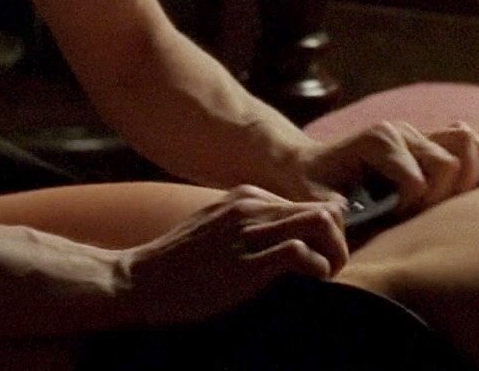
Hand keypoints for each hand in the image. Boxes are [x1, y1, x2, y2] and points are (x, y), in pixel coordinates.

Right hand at [114, 185, 348, 324]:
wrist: (139, 280)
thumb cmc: (177, 265)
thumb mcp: (215, 229)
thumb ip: (247, 226)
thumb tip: (284, 241)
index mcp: (245, 196)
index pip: (309, 203)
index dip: (327, 230)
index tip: (324, 255)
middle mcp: (250, 206)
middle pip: (324, 210)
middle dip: (338, 240)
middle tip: (333, 268)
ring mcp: (248, 232)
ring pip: (320, 223)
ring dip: (335, 252)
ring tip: (326, 275)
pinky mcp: (246, 263)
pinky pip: (301, 254)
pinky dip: (317, 268)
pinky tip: (310, 282)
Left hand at [299, 120, 478, 211]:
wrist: (312, 164)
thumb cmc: (313, 184)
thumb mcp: (314, 196)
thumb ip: (330, 206)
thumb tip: (348, 212)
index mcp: (378, 140)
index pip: (419, 181)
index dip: (409, 209)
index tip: (390, 219)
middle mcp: (402, 130)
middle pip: (448, 165)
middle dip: (436, 199)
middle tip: (411, 214)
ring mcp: (419, 133)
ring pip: (467, 147)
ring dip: (459, 183)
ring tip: (431, 202)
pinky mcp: (430, 140)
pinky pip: (469, 144)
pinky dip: (471, 166)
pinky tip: (450, 189)